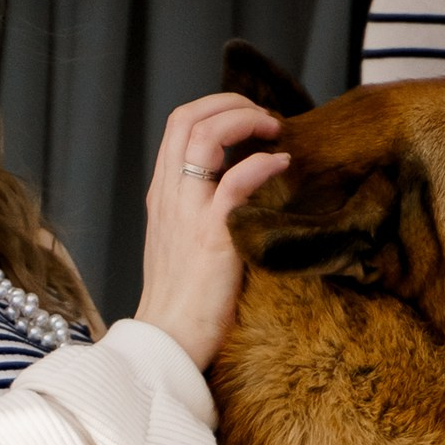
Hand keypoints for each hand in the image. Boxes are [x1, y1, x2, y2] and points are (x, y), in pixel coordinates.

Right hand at [133, 93, 289, 372]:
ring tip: (274, 129)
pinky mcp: (210, 237)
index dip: (214, 107)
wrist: (167, 342)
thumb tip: (235, 190)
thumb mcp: (181, 243)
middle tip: (265, 116)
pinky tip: (281, 163)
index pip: (178, 125)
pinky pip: (235, 181)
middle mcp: (169, 195)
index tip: (247, 118)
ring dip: (244, 120)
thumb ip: (198, 211)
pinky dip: (261, 163)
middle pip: (187, 117)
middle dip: (230, 102)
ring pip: (204, 136)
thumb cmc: (182, 301)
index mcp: (163, 194)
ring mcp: (187, 213)